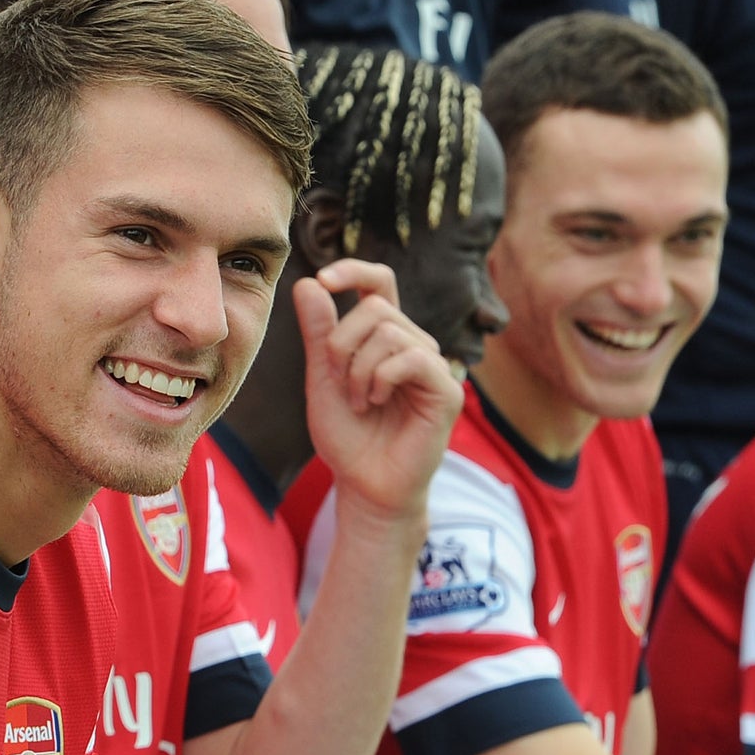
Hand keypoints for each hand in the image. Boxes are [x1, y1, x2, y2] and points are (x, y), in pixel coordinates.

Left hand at [296, 259, 462, 523]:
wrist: (364, 485)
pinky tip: (375, 402)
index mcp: (385, 338)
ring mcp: (433, 365)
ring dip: (359, 369)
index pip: (379, 283)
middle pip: (376, 307)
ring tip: (359, 402)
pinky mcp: (446, 390)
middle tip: (339, 384)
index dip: (354, 270)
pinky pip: (412, 357)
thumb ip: (319, 333)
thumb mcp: (323, 378)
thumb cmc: (347, 437)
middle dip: (342, 344)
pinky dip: (382, 378)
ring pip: (390, 331)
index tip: (323, 279)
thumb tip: (308, 283)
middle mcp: (413, 344)